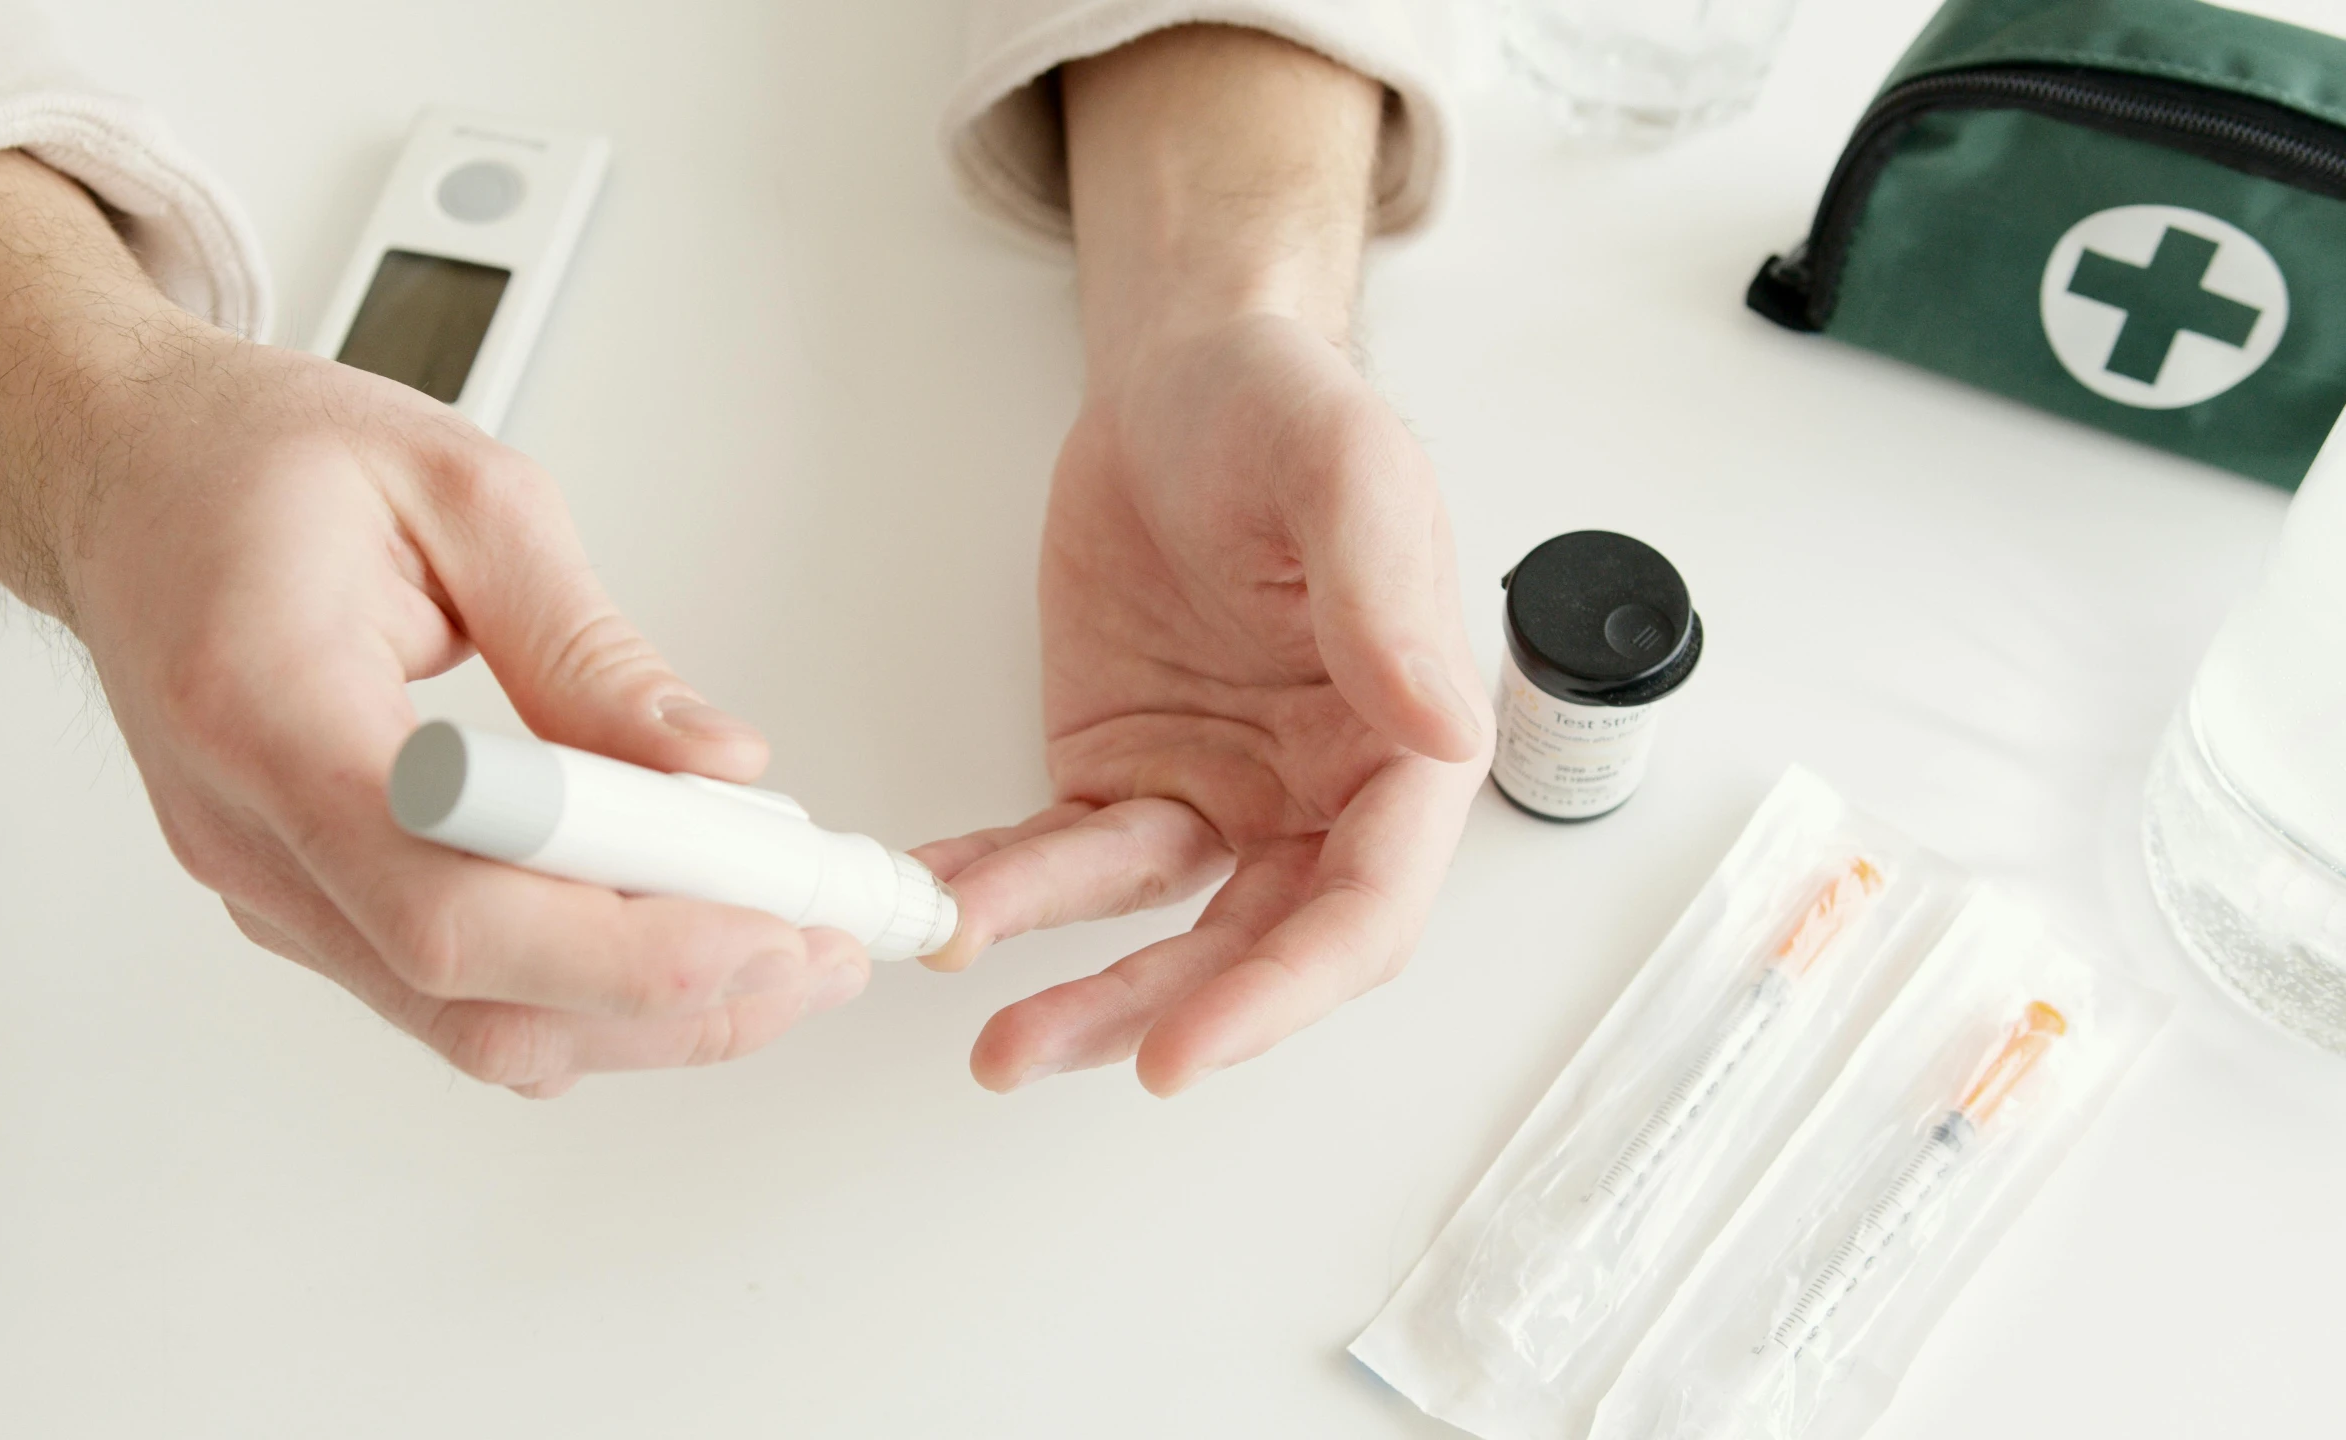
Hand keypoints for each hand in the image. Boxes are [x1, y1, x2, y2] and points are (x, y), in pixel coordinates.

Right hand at [0, 153, 867, 1093]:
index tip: (762, 917)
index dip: (623, 943)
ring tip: (782, 947)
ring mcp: (265, 884)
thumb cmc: (252, 459)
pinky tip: (678, 933)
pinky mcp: (299, 900)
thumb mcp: (458, 490)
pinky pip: (450, 993)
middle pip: (473, 998)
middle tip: (817, 951)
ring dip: (646, 1014)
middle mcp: (249, 832)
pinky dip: (582, 988)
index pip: (453, 902)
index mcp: (267, 706)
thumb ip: (588, 645)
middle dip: (675, 999)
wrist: (117, 471)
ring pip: (470, 1026)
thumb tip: (715, 767)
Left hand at [915, 29, 1490, 1095]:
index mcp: (1405, 749)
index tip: (1183, 1048)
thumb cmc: (1281, 411)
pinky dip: (1005, 885)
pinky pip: (1063, 856)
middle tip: (1035, 1052)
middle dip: (1149, 1014)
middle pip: (1249, 947)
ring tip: (985, 1037)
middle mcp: (1320, 796)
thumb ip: (1386, 594)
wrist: (1176, 378)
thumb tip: (1440, 728)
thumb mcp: (1344, 471)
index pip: (1361, 911)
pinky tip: (943, 900)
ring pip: (1151, 925)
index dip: (1280, 994)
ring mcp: (1218, 795)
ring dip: (1072, 984)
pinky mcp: (1125, 775)